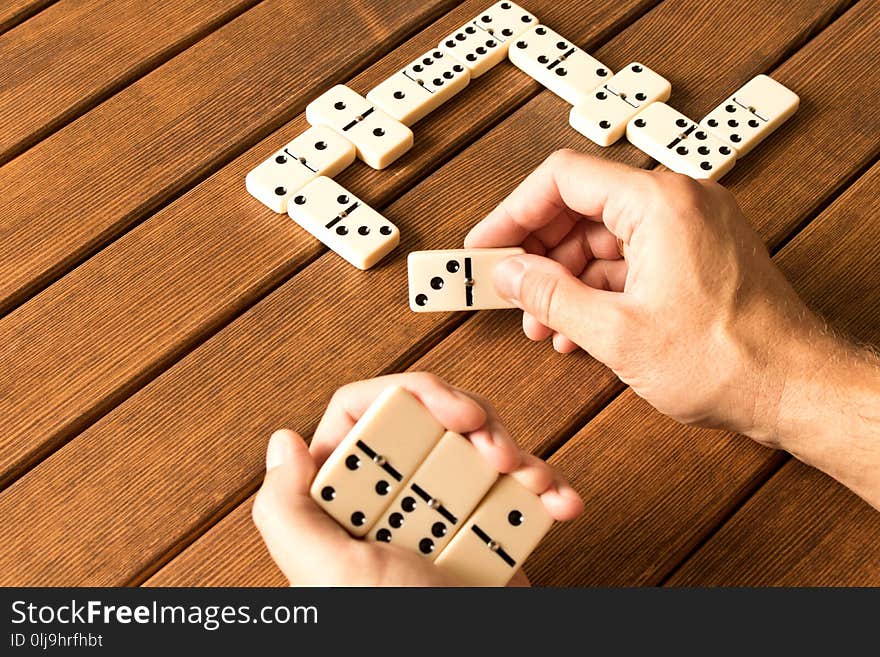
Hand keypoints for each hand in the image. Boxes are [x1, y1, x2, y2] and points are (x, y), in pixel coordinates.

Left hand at [252, 373, 583, 585]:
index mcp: (342, 499)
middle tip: (499, 450)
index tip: (457, 414)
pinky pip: (515, 493)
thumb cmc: (392, 631)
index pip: (363, 411)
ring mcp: (440, 514)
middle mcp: (388, 499)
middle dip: (476, 424)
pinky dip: (546, 492)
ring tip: (534, 482)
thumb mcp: (327, 573)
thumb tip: (286, 442)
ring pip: (477, 446)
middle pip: (430, 420)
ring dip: (518, 456)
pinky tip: (561, 503)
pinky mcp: (485, 533)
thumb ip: (285, 510)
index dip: (413, 395)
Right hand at [465, 149, 820, 442]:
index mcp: (658, 203)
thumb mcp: (617, 333)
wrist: (794, 389)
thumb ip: (551, 296)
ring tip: (543, 323)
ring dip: (566, 280)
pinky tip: (578, 327)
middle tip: (507, 289)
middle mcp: (677, 203)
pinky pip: (630, 259)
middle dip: (539, 255)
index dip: (513, 213)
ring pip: (602, 239)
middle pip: (580, 209)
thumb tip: (509, 274)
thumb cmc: (729, 360)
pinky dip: (599, 289)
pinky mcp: (695, 255)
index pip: (562, 180)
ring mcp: (689, 228)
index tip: (487, 245)